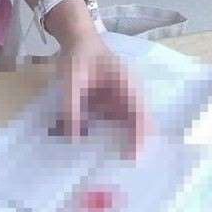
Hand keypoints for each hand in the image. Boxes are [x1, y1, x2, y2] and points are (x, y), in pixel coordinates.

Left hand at [56, 33, 154, 159]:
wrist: (78, 40)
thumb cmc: (79, 55)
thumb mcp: (70, 77)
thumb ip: (71, 106)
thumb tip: (73, 138)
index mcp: (127, 85)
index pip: (141, 115)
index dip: (140, 137)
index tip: (131, 158)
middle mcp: (130, 96)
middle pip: (138, 126)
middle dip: (130, 147)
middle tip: (115, 170)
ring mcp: (122, 102)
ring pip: (124, 129)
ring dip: (115, 144)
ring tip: (101, 164)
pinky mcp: (112, 106)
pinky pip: (111, 125)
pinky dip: (103, 136)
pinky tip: (89, 147)